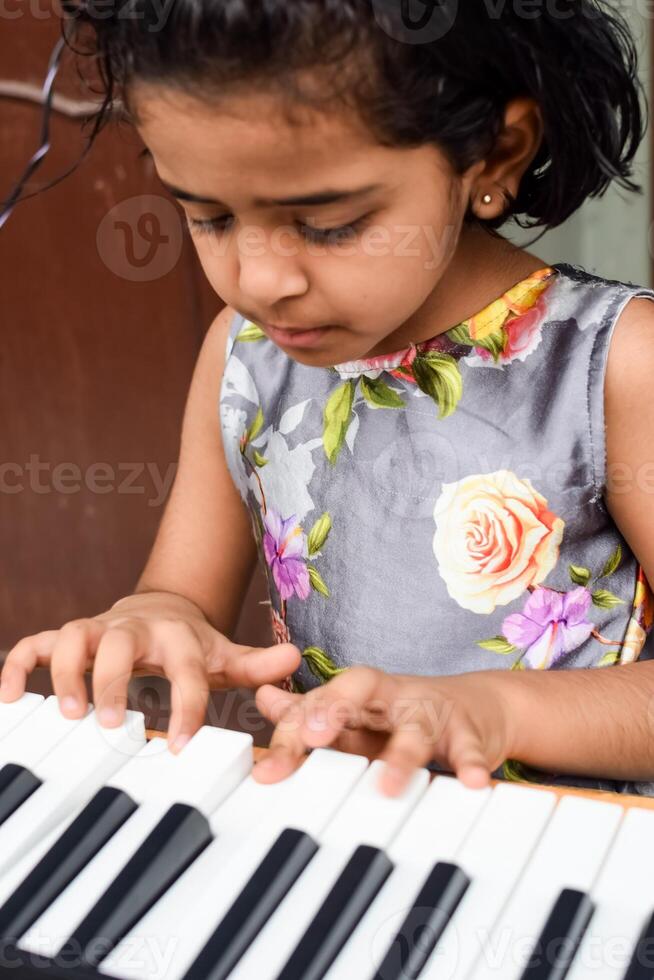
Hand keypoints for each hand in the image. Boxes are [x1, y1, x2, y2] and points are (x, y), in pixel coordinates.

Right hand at [0, 591, 300, 749]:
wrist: (161, 609)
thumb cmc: (191, 644)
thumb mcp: (225, 653)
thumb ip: (256, 663)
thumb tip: (295, 657)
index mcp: (178, 637)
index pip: (186, 669)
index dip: (186, 704)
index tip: (178, 746)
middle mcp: (135, 628)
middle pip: (119, 643)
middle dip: (113, 680)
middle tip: (112, 724)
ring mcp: (100, 629)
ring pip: (73, 636)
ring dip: (65, 672)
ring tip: (66, 714)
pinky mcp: (71, 635)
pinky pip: (36, 642)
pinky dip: (18, 664)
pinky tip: (8, 697)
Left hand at [253, 666, 514, 795]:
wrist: (480, 707)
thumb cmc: (406, 716)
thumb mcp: (358, 714)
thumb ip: (312, 711)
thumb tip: (262, 697)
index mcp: (361, 693)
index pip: (319, 703)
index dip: (292, 732)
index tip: (268, 771)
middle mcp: (393, 696)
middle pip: (359, 689)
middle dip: (333, 708)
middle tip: (313, 735)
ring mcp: (432, 712)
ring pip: (415, 727)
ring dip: (401, 756)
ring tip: (388, 786)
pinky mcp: (469, 732)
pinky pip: (471, 747)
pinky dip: (472, 763)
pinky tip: (474, 782)